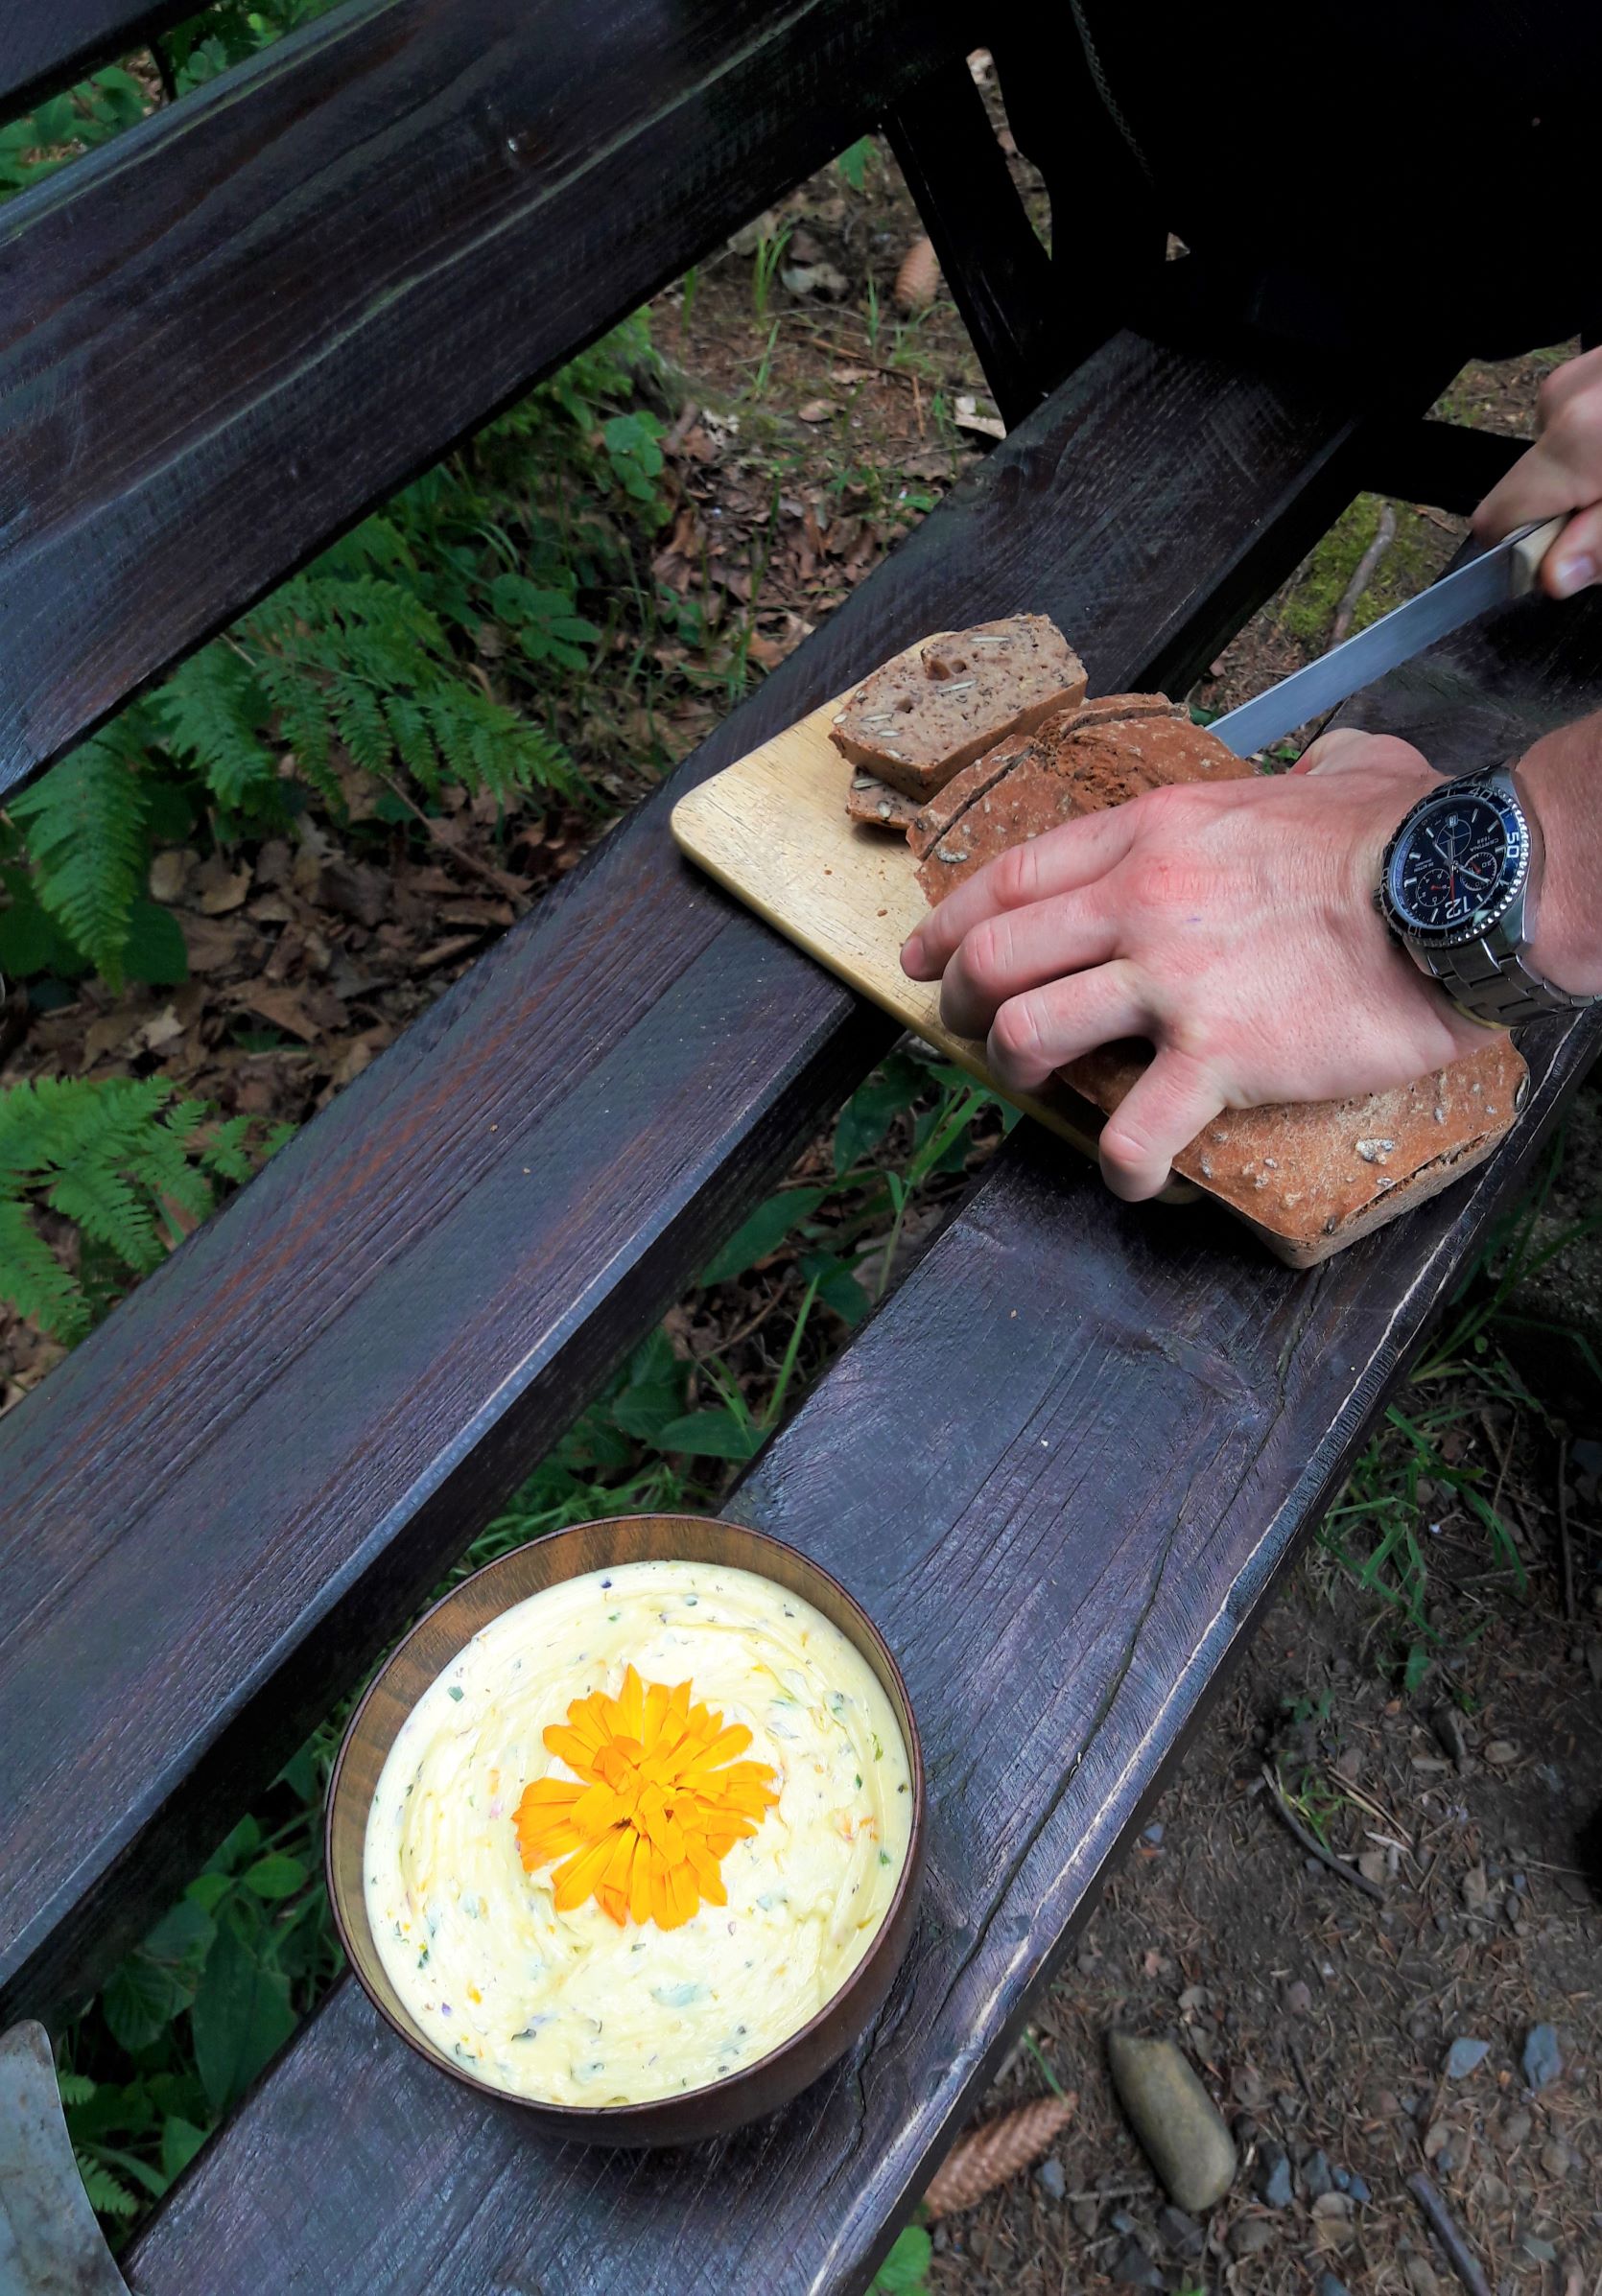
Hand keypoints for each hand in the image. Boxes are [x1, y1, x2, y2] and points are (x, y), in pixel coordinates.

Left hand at [900, 730, 1483, 1200]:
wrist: (1458, 891)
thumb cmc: (1408, 834)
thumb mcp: (1342, 770)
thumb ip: (1311, 767)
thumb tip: (1325, 766)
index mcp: (1155, 833)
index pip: (1014, 876)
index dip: (950, 923)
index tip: (926, 956)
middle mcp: (1142, 901)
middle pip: (996, 954)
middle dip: (961, 1001)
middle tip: (969, 1031)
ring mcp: (1172, 981)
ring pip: (1030, 1031)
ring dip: (1019, 1072)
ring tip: (1042, 1092)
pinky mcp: (1217, 1056)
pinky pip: (1133, 1129)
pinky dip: (1121, 1164)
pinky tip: (1133, 1175)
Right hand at [1473, 344, 1601, 597]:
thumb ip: (1600, 542)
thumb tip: (1552, 577)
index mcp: (1571, 440)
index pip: (1493, 520)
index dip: (1522, 554)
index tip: (1565, 561)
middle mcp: (1562, 402)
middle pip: (1530, 488)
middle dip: (1571, 511)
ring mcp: (1579, 372)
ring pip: (1560, 456)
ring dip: (1591, 476)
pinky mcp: (1595, 363)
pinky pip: (1583, 421)